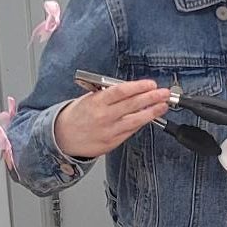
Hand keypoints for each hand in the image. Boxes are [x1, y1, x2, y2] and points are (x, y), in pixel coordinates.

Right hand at [55, 80, 170, 158]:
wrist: (62, 138)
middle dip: (151, 98)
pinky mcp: (113, 142)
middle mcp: (104, 116)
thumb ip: (108, 95)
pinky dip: (141, 123)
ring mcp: (109, 131)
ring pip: (135, 120)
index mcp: (96, 102)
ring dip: (152, 112)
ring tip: (163, 106)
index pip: (121, 91)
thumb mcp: (88, 98)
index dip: (138, 87)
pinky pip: (131, 131)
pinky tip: (149, 117)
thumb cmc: (77, 115)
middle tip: (164, 93)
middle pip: (132, 105)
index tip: (151, 84)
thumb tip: (130, 90)